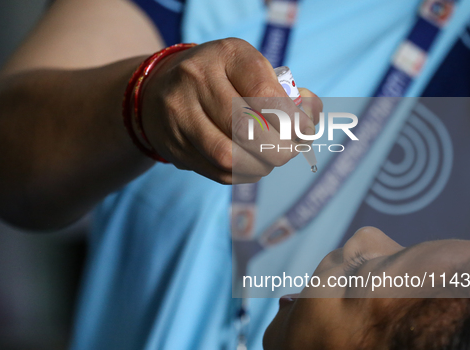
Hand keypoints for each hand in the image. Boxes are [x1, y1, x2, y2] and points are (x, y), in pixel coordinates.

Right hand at [140, 38, 321, 183]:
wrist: (158, 91)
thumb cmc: (220, 80)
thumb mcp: (249, 70)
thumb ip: (284, 91)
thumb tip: (311, 117)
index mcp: (224, 55)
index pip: (264, 93)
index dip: (291, 119)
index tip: (304, 132)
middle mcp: (196, 80)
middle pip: (246, 128)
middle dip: (278, 149)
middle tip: (289, 153)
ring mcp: (180, 114)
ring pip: (228, 156)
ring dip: (259, 166)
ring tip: (270, 162)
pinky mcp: (173, 145)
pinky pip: (215, 171)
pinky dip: (242, 175)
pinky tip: (251, 167)